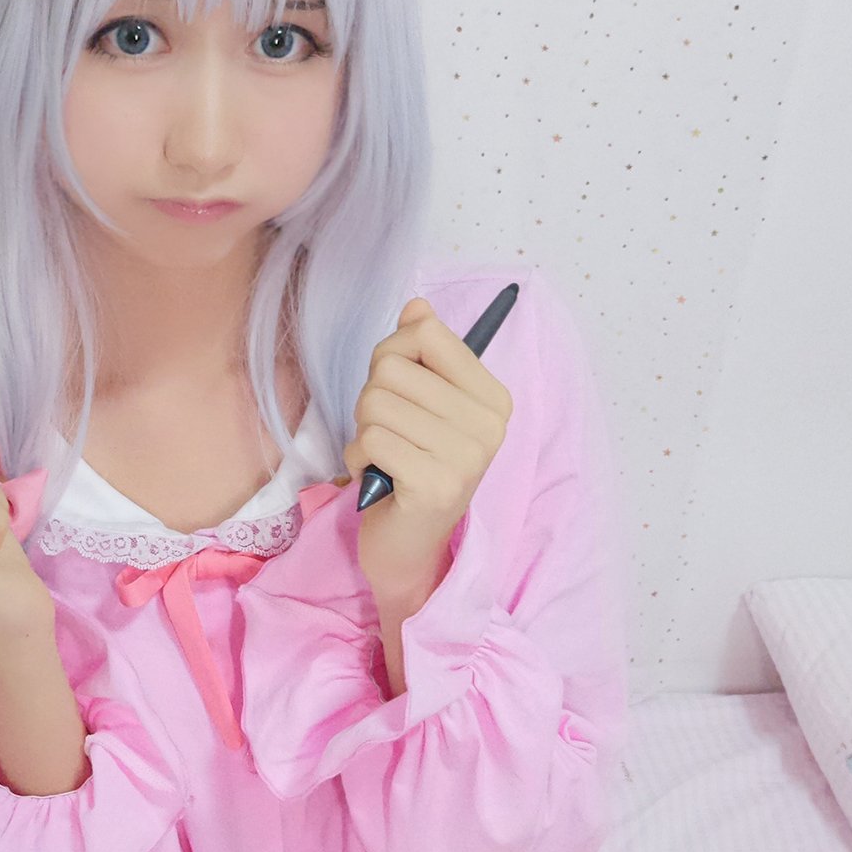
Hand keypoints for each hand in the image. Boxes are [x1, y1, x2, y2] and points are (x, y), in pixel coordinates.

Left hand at [342, 297, 512, 597]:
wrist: (409, 546)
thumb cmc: (411, 466)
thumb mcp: (420, 403)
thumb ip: (420, 353)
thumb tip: (417, 306)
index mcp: (493, 397)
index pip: (426, 333)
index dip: (393, 355)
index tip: (401, 392)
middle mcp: (489, 425)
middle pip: (391, 367)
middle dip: (372, 400)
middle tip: (389, 434)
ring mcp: (466, 457)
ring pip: (374, 403)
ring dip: (364, 431)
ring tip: (385, 457)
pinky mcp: (434, 485)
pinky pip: (369, 439)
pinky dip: (358, 458)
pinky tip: (378, 478)